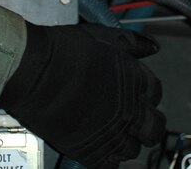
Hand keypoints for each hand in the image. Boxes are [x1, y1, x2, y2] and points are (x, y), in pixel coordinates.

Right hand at [0, 22, 164, 168]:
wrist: (35, 70)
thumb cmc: (63, 49)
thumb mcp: (102, 35)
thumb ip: (130, 42)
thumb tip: (151, 46)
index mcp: (134, 79)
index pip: (155, 92)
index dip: (146, 94)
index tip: (138, 95)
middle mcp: (129, 108)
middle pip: (153, 127)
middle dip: (146, 125)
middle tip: (135, 122)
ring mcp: (112, 132)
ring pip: (134, 149)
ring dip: (126, 142)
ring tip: (111, 133)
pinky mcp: (92, 151)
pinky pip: (111, 166)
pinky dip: (108, 159)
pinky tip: (99, 148)